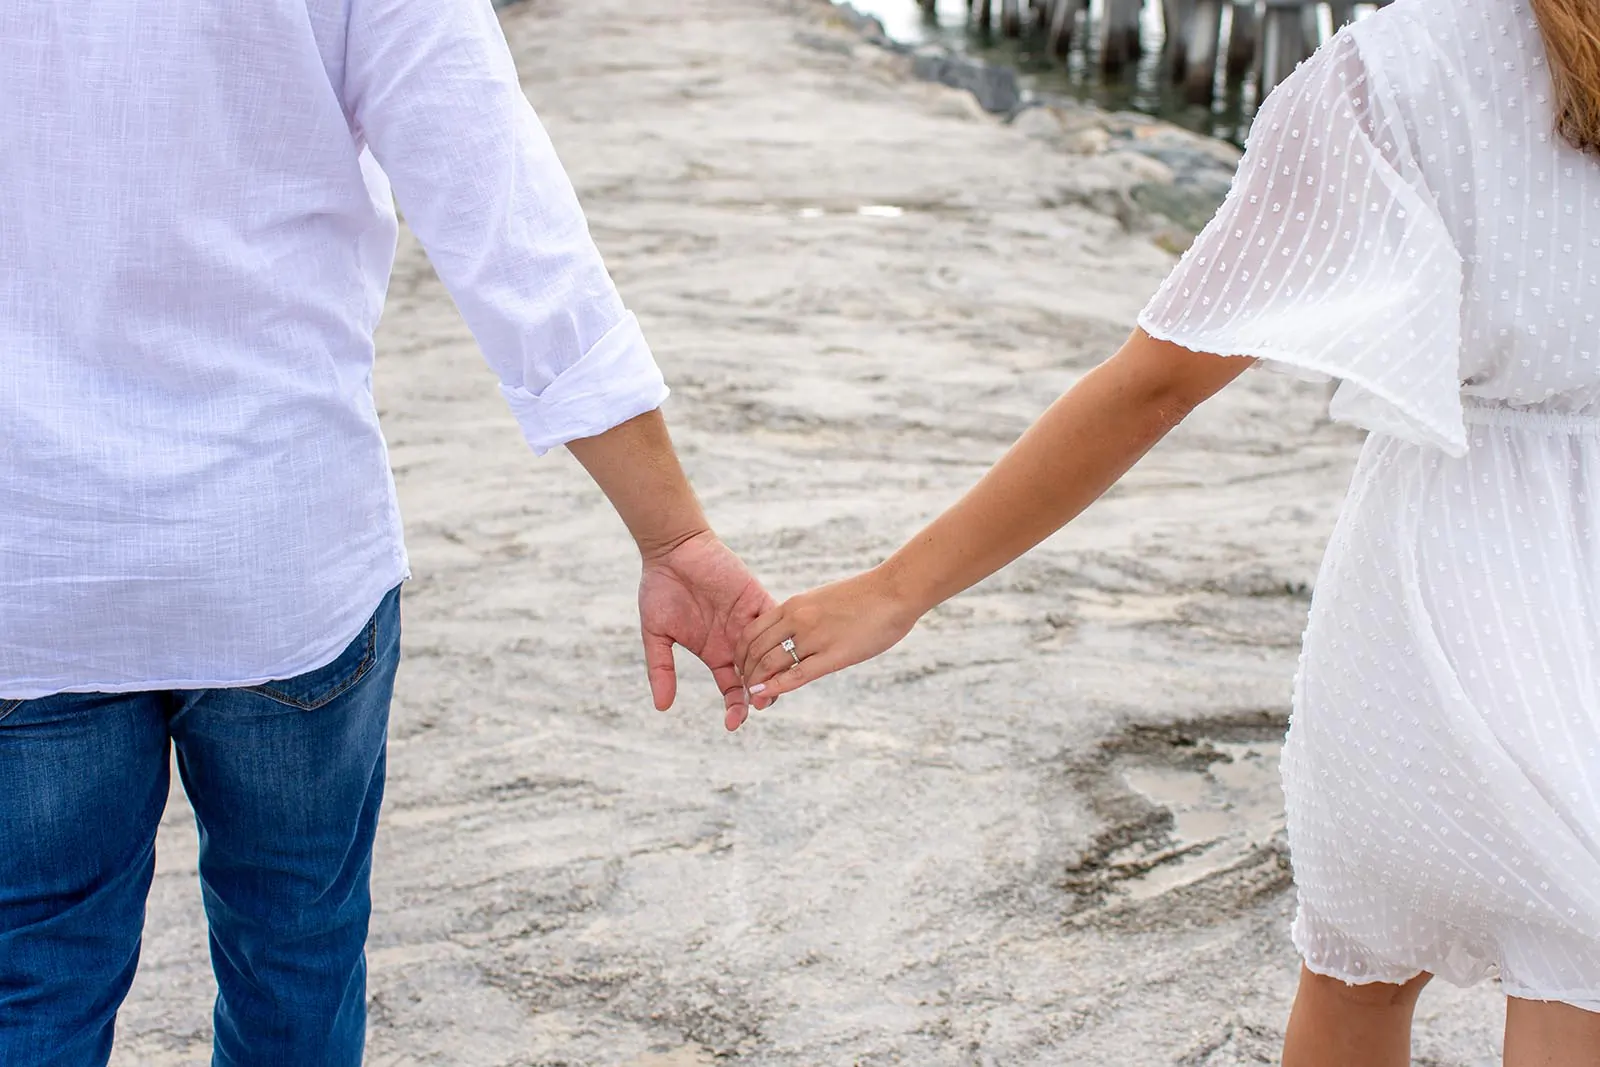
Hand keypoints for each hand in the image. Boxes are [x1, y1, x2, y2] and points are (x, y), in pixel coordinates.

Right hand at [640, 530, 775, 730]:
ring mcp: (749, 621)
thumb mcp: (656, 634)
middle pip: (758, 677)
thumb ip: (661, 668)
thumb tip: (662, 707)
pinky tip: (782, 656)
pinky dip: (781, 639)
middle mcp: (736, 641)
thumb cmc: (660, 589)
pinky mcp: (758, 599)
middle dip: (760, 696)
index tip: (733, 724)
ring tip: (770, 689)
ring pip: (772, 654)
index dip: (736, 707)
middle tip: (759, 707)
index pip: (733, 689)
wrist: (672, 550)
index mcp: (715, 653)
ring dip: (773, 673)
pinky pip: (776, 622)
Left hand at [736, 567, 921, 704]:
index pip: (751, 632)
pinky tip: (766, 695)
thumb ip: (803, 617)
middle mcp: (798, 619)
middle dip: (746, 673)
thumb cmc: (864, 597)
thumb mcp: (822, 600)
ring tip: (756, 698)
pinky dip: (775, 687)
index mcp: (794, 605)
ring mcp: (815, 637)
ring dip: (757, 683)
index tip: (744, 668)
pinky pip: (796, 675)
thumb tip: (792, 634)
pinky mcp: (834, 655)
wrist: (894, 591)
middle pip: (754, 650)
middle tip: (747, 689)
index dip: (741, 654)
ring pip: (770, 664)